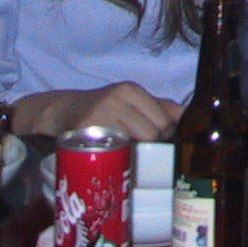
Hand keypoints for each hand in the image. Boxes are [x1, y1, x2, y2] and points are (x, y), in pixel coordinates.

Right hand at [11, 83, 182, 140]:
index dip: (166, 134)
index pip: (164, 118)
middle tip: (143, 150)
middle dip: (154, 145)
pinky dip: (118, 156)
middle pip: (153, 131)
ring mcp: (100, 114)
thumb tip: (185, 115)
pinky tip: (114, 155)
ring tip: (129, 153)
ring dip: (137, 153)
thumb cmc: (102, 108)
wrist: (62, 111)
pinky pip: (113, 151)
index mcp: (131, 89)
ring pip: (136, 143)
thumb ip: (157, 106)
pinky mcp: (85, 132)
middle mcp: (117, 98)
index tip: (159, 141)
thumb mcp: (129, 100)